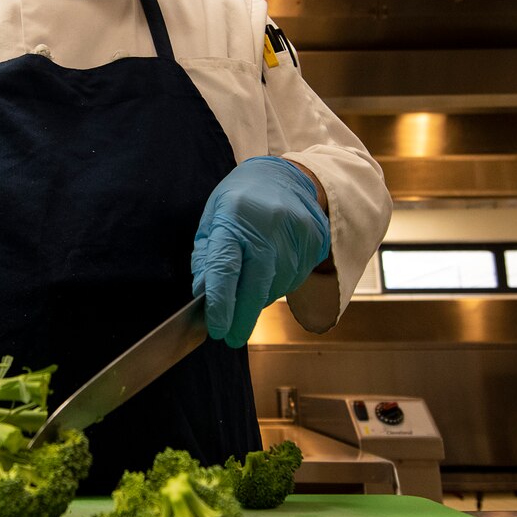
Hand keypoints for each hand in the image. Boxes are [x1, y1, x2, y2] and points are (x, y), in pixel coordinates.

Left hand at [189, 156, 331, 347]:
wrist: (289, 178)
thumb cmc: (243, 197)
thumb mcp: (213, 216)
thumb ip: (206, 255)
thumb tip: (203, 294)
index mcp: (234, 217)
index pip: (225, 267)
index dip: (220, 303)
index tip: (216, 328)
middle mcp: (267, 227)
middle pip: (255, 285)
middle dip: (242, 318)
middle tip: (231, 338)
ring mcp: (295, 236)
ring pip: (275, 287)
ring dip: (257, 300)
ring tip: (248, 289)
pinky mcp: (314, 245)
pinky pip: (292, 280)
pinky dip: (276, 287)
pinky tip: (270, 273)